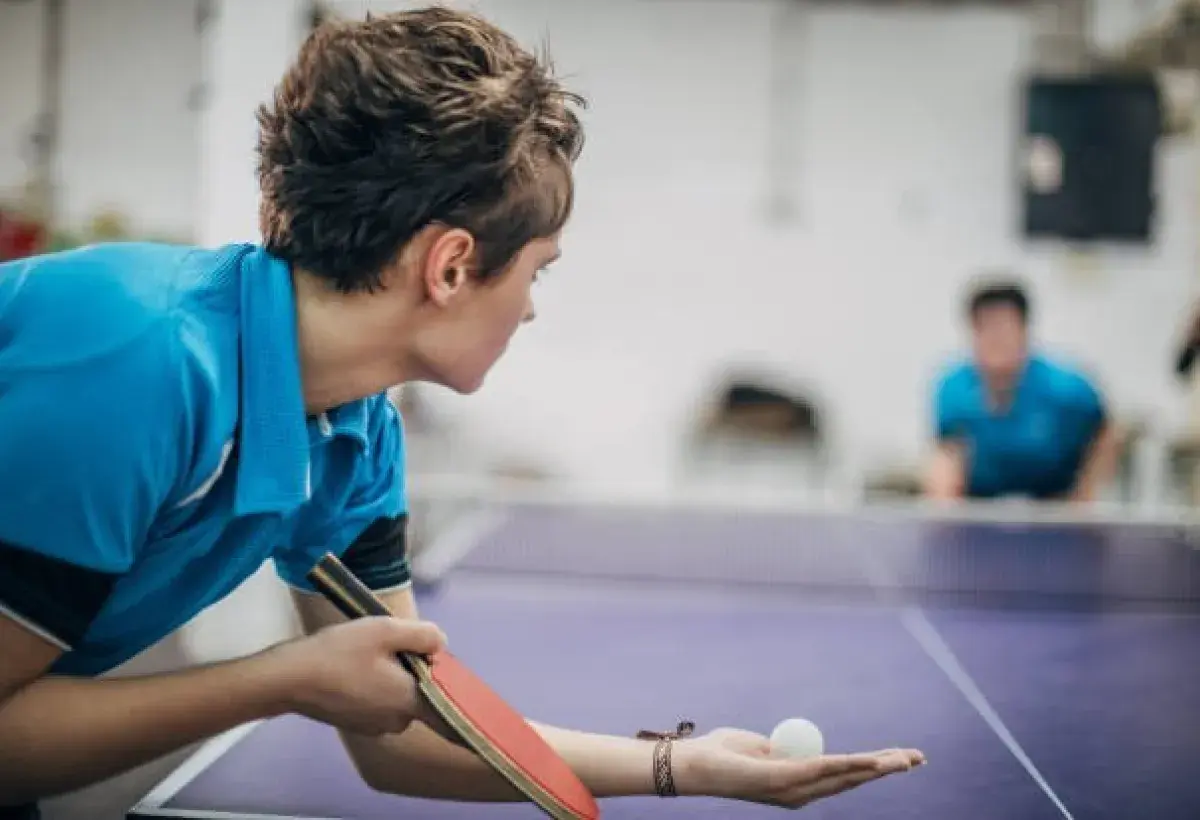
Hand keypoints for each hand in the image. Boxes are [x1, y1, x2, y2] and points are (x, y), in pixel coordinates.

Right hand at [267, 616, 446, 735]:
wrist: (288, 678)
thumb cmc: (338, 653)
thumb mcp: (385, 630)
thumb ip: (423, 635)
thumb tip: (441, 644)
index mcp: (410, 703)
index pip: (446, 697)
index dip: (442, 672)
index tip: (429, 652)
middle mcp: (397, 722)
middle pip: (420, 690)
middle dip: (411, 666)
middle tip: (387, 644)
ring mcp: (375, 727)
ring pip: (397, 695)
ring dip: (390, 675)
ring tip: (365, 654)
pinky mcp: (356, 724)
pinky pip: (378, 702)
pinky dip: (372, 686)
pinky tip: (352, 668)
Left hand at [673, 727, 924, 808]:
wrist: (696, 763)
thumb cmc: (722, 753)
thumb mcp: (757, 747)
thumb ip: (776, 749)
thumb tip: (786, 746)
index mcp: (798, 785)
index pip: (844, 776)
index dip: (872, 768)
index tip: (898, 757)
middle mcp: (802, 793)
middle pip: (854, 779)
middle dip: (888, 768)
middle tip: (919, 758)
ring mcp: (796, 789)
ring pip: (847, 775)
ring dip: (879, 765)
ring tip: (905, 759)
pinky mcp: (786, 780)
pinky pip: (825, 768)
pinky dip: (851, 763)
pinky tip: (872, 760)